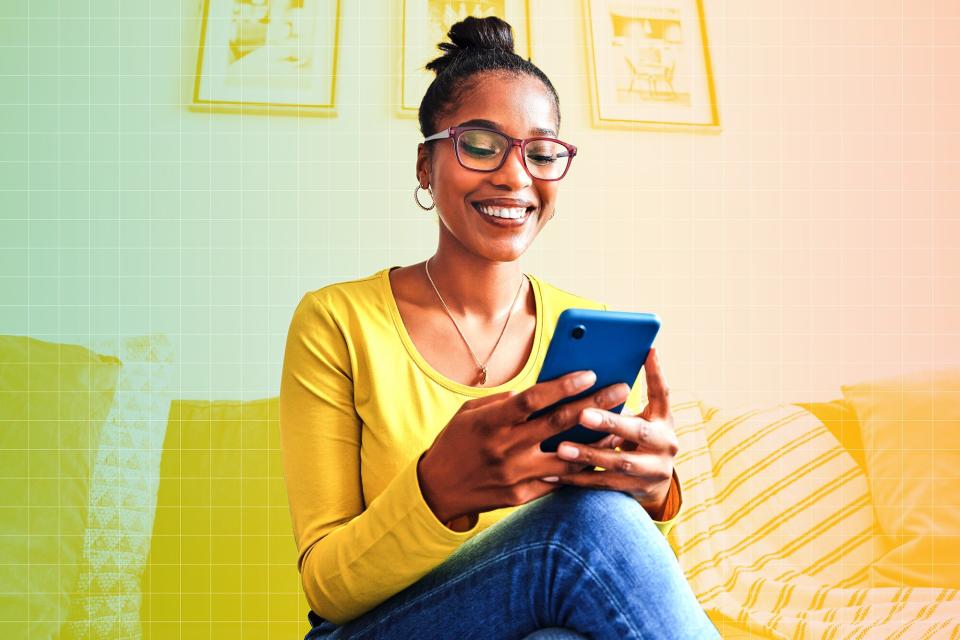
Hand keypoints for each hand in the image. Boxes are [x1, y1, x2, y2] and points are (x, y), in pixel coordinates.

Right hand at [416, 370, 634, 525]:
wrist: (437, 490)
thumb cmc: (455, 442)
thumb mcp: (469, 413)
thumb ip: (503, 401)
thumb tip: (538, 392)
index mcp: (490, 422)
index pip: (532, 399)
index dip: (562, 386)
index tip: (590, 373)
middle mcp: (505, 447)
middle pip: (557, 423)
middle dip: (593, 404)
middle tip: (621, 389)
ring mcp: (515, 474)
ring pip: (566, 455)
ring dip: (596, 440)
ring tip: (620, 425)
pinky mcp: (521, 495)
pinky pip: (558, 480)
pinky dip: (580, 467)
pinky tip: (599, 455)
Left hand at [541, 347, 678, 518]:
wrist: (654, 483)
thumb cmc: (636, 438)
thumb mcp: (639, 418)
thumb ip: (620, 402)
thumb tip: (586, 373)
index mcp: (664, 419)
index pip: (662, 392)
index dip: (656, 372)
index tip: (647, 350)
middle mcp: (665, 444)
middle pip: (637, 431)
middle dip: (609, 422)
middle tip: (582, 414)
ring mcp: (653, 470)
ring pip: (618, 463)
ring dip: (588, 455)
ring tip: (561, 448)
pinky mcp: (635, 490)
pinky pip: (601, 484)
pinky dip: (576, 478)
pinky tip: (551, 473)